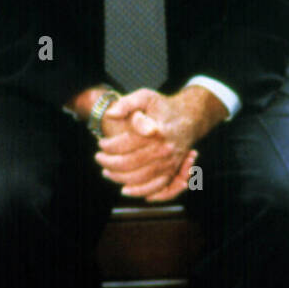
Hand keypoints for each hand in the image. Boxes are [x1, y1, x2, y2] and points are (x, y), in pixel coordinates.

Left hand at [94, 86, 225, 201]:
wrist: (190, 116)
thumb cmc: (163, 107)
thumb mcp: (145, 96)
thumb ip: (126, 103)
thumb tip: (110, 114)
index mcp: (157, 130)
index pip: (126, 143)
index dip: (109, 146)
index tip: (101, 143)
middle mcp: (165, 148)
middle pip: (131, 163)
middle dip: (109, 163)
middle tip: (99, 158)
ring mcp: (170, 162)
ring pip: (140, 178)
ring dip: (119, 178)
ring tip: (106, 171)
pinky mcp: (173, 170)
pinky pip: (156, 188)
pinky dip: (139, 191)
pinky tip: (125, 189)